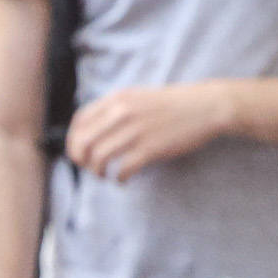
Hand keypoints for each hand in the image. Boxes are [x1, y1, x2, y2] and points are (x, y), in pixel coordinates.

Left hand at [62, 81, 232, 183]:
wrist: (204, 107)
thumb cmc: (172, 104)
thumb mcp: (138, 96)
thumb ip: (115, 108)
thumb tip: (94, 129)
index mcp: (117, 99)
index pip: (80, 121)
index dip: (73, 140)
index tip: (78, 152)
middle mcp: (122, 113)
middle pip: (84, 142)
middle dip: (81, 160)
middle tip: (89, 168)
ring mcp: (135, 131)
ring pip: (99, 157)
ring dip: (98, 172)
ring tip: (105, 176)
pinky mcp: (150, 149)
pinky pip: (122, 169)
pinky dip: (118, 179)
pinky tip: (122, 180)